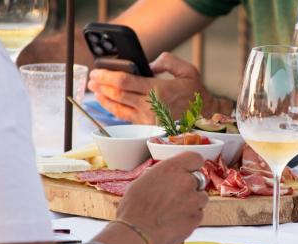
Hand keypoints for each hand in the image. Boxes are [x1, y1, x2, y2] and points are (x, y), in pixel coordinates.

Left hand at [88, 52, 212, 123]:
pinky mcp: (147, 127)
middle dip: (101, 85)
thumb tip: (149, 65)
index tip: (97, 72)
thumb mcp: (187, 70)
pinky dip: (113, 109)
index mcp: (157, 90)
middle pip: (117, 94)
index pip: (125, 81)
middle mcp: (149, 106)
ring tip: (95, 90)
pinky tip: (107, 102)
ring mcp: (147, 119)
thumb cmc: (196, 95)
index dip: (107, 76)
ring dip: (104, 98)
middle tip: (92, 79)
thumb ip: (167, 61)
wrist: (205, 120)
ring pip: (118, 108)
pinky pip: (125, 117)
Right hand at [116, 152, 207, 243]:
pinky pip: (198, 214)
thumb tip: (167, 178)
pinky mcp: (196, 218)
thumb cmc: (134, 209)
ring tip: (174, 211)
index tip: (189, 171)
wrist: (136, 234)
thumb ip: (162, 176)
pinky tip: (175, 221)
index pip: (195, 158)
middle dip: (191, 186)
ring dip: (193, 202)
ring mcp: (193, 200)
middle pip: (199, 179)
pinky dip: (190, 217)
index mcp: (172, 168)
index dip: (192, 166)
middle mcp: (186, 181)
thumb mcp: (143, 181)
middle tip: (177, 195)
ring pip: (202, 197)